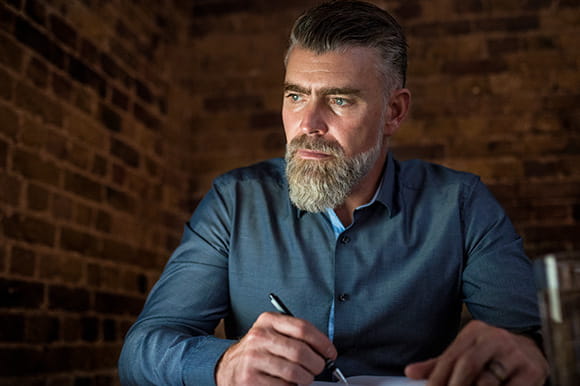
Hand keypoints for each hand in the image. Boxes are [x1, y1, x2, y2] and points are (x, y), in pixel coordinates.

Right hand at [215, 312, 336, 384]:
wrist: (228, 368)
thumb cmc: (257, 352)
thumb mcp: (271, 333)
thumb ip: (295, 336)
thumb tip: (324, 349)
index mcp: (268, 321)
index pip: (303, 328)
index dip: (322, 342)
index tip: (330, 352)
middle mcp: (259, 337)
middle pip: (300, 351)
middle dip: (317, 363)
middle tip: (318, 368)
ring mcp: (253, 358)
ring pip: (294, 372)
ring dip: (305, 379)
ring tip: (303, 377)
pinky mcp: (250, 379)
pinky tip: (287, 383)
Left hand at [404, 320, 548, 385]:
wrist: (533, 350)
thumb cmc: (490, 355)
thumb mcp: (465, 353)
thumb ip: (439, 364)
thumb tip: (410, 372)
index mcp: (475, 331)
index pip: (451, 356)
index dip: (437, 377)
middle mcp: (495, 338)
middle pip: (468, 364)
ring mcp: (515, 354)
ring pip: (488, 381)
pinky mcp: (531, 372)